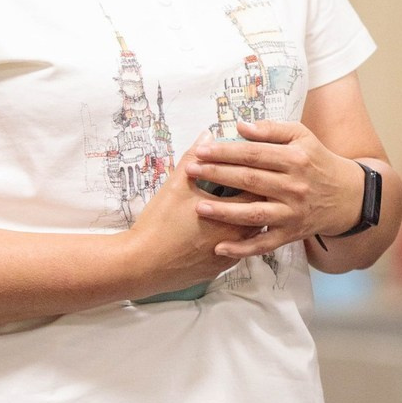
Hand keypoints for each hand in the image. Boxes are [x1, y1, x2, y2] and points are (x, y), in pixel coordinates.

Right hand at [126, 155, 254, 295]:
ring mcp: (230, 255)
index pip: (258, 188)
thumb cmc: (160, 224)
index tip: (251, 162)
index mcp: (233, 214)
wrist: (141, 265)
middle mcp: (238, 237)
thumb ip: (194, 158)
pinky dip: (236, 234)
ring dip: (246, 215)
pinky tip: (228, 224)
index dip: (255, 172)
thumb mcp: (176, 185)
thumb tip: (207, 135)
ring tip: (239, 199)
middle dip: (255, 193)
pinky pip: (238, 248)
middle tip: (249, 177)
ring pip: (250, 231)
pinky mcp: (220, 268)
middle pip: (260, 210)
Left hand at [183, 120, 362, 259]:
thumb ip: (272, 129)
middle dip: (217, 175)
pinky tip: (220, 247)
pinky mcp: (291, 233)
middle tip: (191, 171)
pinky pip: (264, 244)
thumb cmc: (317, 161)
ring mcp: (292, 212)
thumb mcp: (302, 137)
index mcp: (295, 159)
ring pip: (254, 214)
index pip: (254, 154)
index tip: (202, 150)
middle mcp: (294, 186)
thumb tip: (241, 126)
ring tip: (198, 206)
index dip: (226, 151)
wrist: (346, 196)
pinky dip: (242, 248)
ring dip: (225, 211)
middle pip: (250, 180)